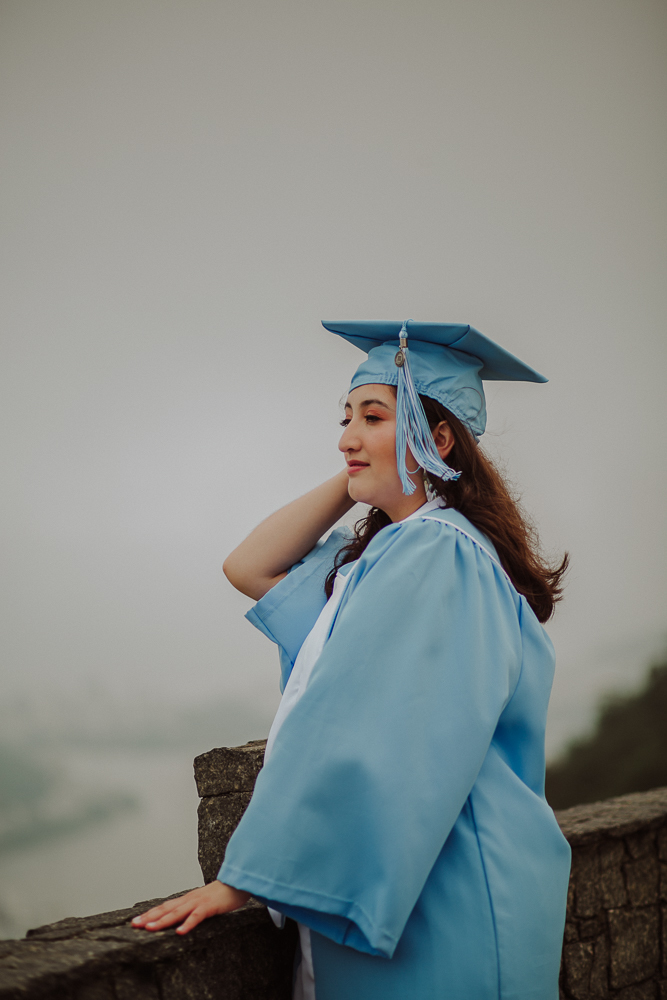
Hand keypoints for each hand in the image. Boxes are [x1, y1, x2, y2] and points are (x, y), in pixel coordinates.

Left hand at [131, 882, 249, 934]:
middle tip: (135, 924)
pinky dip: (188, 923)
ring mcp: (199, 902)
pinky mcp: (210, 906)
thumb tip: (180, 920)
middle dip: (149, 917)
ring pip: (177, 912)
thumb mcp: (203, 902)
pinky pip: (197, 916)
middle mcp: (189, 899)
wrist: (238, 882)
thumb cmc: (222, 894)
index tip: (136, 921)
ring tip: (149, 928)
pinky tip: (180, 932)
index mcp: (187, 899)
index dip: (150, 913)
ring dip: (162, 920)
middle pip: (166, 908)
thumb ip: (192, 910)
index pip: (165, 906)